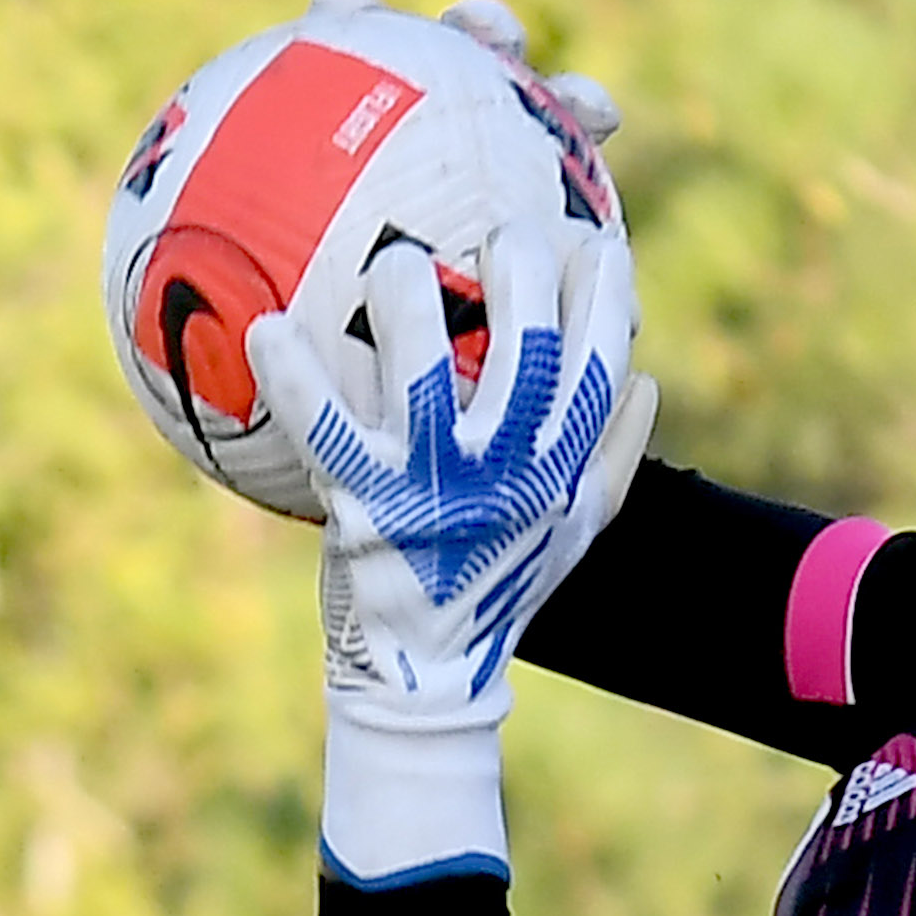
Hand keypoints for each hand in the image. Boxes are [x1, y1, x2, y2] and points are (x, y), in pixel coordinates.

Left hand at [252, 201, 652, 721]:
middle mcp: (506, 473)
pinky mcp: (365, 506)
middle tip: (498, 236)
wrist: (427, 678)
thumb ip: (610, 455)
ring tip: (397, 270)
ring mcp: (434, 487)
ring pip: (426, 360)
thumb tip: (648, 381)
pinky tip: (267, 328)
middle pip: (528, 343)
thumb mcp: (571, 531)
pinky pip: (321, 424)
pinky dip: (290, 374)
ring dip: (407, 293)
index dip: (604, 291)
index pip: (600, 363)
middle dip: (519, 264)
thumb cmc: (498, 587)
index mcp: (558, 471)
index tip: (595, 241)